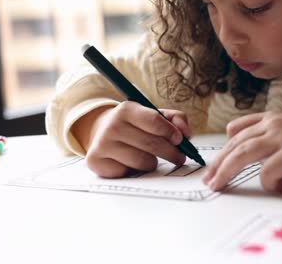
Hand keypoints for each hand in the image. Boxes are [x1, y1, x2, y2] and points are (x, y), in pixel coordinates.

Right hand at [74, 101, 191, 177]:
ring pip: (142, 162)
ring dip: (153, 162)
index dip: (171, 132)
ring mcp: (102, 144)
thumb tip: (186, 133)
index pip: (154, 121)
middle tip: (180, 157)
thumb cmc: (135, 124)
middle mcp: (112, 125)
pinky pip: (128, 173)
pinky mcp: (96, 161)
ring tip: (151, 158)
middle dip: (171, 153)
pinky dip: (135, 171)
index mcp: (127, 109)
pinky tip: (132, 163)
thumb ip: (175, 119)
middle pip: (152, 144)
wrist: (102, 131)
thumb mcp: (154, 115)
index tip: (180, 140)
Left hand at [202, 112, 281, 192]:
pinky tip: (278, 188)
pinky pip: (268, 171)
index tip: (216, 163)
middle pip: (236, 143)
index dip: (223, 147)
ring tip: (220, 184)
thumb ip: (271, 137)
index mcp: (273, 118)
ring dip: (228, 171)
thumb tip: (250, 156)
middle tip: (210, 180)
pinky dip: (267, 183)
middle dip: (218, 163)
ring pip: (243, 154)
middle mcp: (275, 124)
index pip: (237, 129)